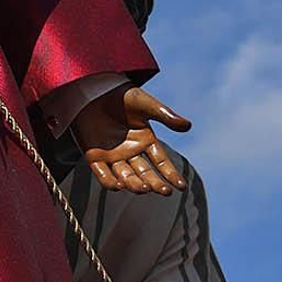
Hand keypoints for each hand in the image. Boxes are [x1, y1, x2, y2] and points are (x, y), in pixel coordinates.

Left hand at [73, 84, 190, 193]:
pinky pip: (102, 173)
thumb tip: (188, 126)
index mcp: (145, 140)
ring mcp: (113, 155)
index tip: (181, 186)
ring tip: (144, 187)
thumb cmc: (121, 95)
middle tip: (164, 191)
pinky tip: (119, 185)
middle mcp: (130, 151)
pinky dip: (109, 181)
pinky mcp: (94, 156)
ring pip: (126, 176)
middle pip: (145, 173)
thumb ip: (165, 116)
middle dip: (155, 183)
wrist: (92, 89)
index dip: (171, 174)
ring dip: (134, 184)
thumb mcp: (146, 104)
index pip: (161, 162)